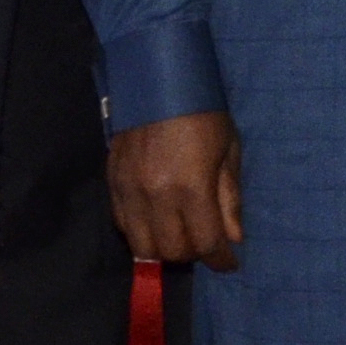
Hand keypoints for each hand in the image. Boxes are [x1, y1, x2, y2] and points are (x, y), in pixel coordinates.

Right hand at [109, 111, 244, 268]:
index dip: (220, 260)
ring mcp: (128, 192)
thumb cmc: (203, 113)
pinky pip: (122, 225)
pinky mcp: (111, 184)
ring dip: (165, 248)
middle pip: (171, 251)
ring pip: (141, 247)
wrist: (157, 81)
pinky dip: (141, 233)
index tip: (229, 263)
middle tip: (205, 242)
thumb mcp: (229, 151)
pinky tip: (157, 221)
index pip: (205, 243)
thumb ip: (229, 198)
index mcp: (191, 187)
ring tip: (181, 235)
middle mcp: (155, 196)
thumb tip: (234, 238)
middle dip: (193, 253)